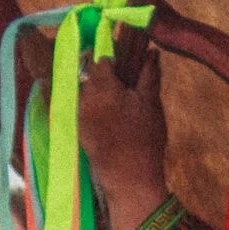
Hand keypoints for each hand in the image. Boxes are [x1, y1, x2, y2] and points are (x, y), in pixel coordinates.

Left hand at [73, 50, 170, 229]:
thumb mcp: (151, 104)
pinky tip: (107, 121)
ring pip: (82, 92)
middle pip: (87, 74)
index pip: (101, 60)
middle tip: (122, 89)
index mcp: (102, 85)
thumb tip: (151, 51)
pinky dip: (91, 109)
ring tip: (115, 106)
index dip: (114, 62)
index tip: (126, 71)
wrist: (129, 178)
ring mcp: (77, 114)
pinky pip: (80, 110)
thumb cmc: (144, 139)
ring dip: (95, 93)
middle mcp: (84, 96)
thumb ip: (149, 74)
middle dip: (102, 77)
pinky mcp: (76, 130)